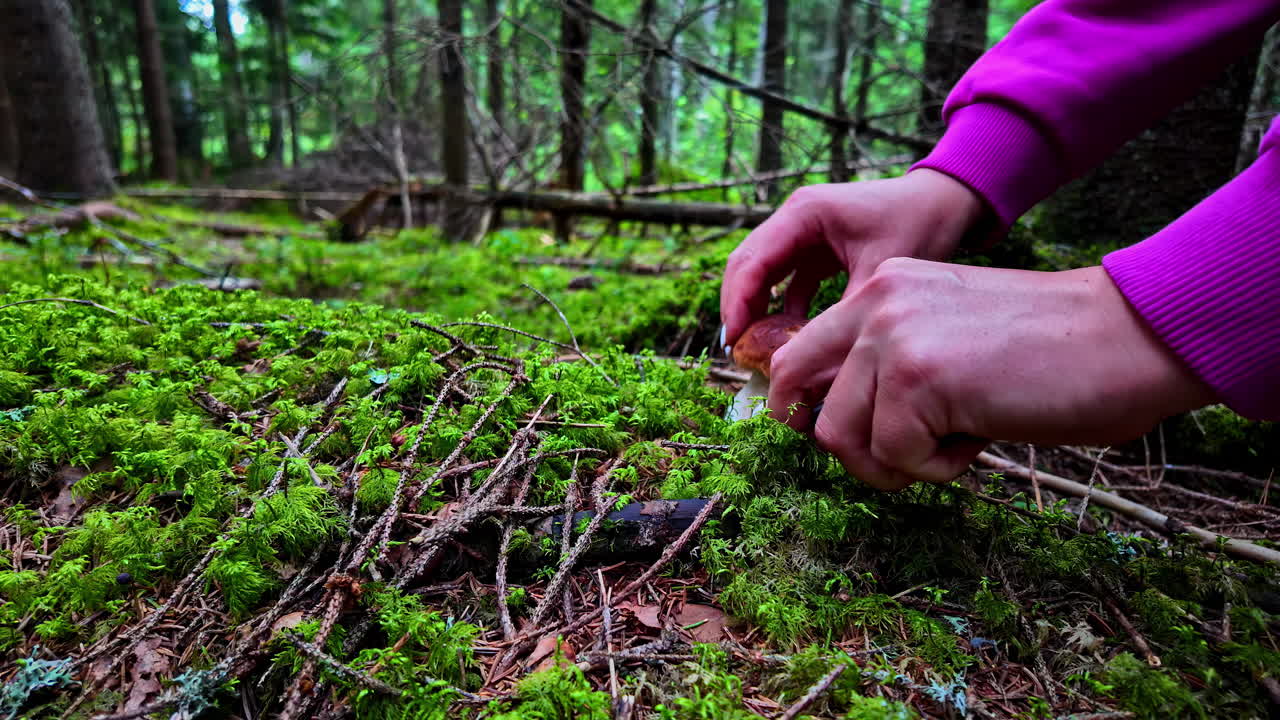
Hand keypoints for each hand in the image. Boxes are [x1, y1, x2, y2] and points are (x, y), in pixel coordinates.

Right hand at [719, 169, 983, 347]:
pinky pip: (787, 280)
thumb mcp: (879, 274)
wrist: (949, 203)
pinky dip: (783, 307)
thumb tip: (812, 363)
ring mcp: (804, 232)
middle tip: (736, 351)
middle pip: (747, 265)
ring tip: (753, 350)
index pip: (751, 261)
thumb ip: (842, 315)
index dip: (737, 303)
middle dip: (739, 308)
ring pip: (763, 273)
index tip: (732, 342)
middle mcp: (795, 218)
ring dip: (757, 309)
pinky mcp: (818, 247)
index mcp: (803, 213)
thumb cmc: (920, 225)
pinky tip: (788, 339)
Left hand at [768, 259, 1215, 489]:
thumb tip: (831, 422)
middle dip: (834, 441)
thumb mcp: (948, 338)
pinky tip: (980, 437)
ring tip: (955, 441)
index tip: (831, 436)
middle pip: (792, 391)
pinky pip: (895, 457)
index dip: (800, 406)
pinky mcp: (916, 379)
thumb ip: (889, 364)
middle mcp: (875, 301)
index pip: (796, 352)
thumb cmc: (1051, 353)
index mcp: (881, 287)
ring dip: (894, 461)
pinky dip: (938, 468)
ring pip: (838, 436)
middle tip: (893, 459)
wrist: (1126, 338)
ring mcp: (891, 336)